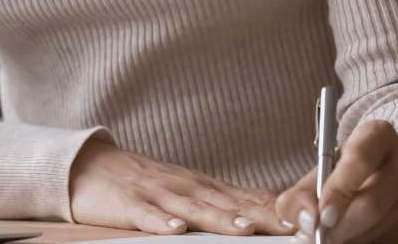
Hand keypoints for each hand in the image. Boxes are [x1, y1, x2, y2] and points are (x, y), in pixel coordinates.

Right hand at [67, 136, 291, 235]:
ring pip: (194, 209)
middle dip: (262, 218)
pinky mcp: (129, 204)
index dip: (278, 211)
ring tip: (246, 229)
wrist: (89, 166)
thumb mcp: (188, 188)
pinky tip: (176, 230)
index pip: (248, 198)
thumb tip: (268, 209)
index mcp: (204, 186)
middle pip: (229, 204)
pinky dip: (161, 223)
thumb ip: (225, 200)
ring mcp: (158, 195)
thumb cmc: (143, 182)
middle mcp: (187, 188)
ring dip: (221, 219)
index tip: (308, 222)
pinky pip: (147, 216)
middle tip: (292, 229)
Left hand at [273, 119, 397, 243]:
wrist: (376, 174)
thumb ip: (299, 196)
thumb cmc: (343, 171)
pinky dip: (363, 240)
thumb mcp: (316, 175)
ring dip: (350, 236)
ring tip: (329, 236)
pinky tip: (349, 237)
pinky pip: (388, 236)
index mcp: (379, 134)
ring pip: (380, 223)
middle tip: (320, 236)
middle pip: (374, 200)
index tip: (321, 214)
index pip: (361, 158)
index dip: (339, 190)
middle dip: (341, 224)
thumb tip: (307, 218)